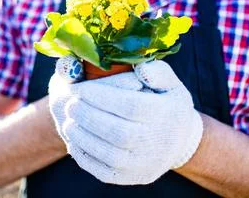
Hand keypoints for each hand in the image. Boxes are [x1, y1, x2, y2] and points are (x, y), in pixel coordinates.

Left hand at [61, 60, 202, 184]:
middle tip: (70, 104)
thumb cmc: (167, 104)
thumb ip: (156, 71)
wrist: (180, 141)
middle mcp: (156, 141)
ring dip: (83, 137)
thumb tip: (140, 69)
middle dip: (88, 116)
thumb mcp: (169, 82)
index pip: (129, 105)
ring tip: (68, 121)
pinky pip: (105, 173)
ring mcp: (144, 163)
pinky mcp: (132, 177)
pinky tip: (74, 141)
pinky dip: (85, 158)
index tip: (78, 88)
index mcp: (165, 114)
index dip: (100, 96)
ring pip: (109, 154)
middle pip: (118, 132)